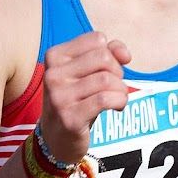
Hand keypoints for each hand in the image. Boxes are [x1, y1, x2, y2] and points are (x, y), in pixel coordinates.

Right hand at [39, 31, 131, 163]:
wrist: (56, 138)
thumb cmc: (76, 99)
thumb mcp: (87, 72)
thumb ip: (108, 53)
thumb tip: (125, 54)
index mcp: (54, 56)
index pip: (97, 39)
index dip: (111, 54)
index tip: (108, 70)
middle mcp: (52, 74)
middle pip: (103, 58)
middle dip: (117, 72)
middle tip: (114, 86)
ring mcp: (59, 96)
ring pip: (106, 80)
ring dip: (121, 89)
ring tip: (117, 97)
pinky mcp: (70, 117)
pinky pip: (105, 99)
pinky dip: (119, 101)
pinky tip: (118, 107)